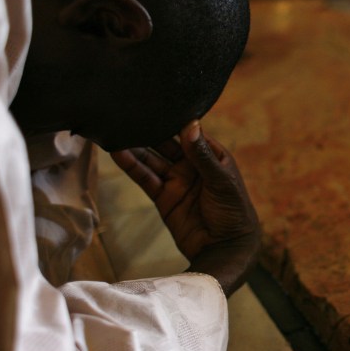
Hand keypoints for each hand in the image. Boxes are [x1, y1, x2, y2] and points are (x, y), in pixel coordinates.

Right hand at [111, 120, 259, 295]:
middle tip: (128, 112)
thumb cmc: (234, 213)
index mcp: (212, 156)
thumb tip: (190, 124)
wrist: (226, 250)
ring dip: (134, 146)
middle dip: (148, 130)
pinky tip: (117, 152)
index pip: (188, 132)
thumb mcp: (221, 181)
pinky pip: (145, 178)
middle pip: (166, 143)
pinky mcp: (164, 198)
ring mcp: (177, 181)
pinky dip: (131, 166)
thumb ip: (202, 155)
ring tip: (115, 129)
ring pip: (151, 159)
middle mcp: (193, 165)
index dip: (173, 118)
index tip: (154, 100)